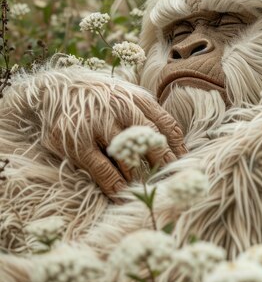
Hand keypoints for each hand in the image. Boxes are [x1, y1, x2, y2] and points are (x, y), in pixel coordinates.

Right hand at [42, 82, 185, 199]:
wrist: (56, 88)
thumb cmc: (100, 97)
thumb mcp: (127, 96)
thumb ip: (149, 114)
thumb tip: (176, 145)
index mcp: (137, 99)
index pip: (167, 125)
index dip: (178, 149)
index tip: (185, 166)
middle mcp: (121, 108)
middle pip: (151, 141)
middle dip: (163, 164)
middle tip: (170, 182)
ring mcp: (99, 124)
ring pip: (129, 157)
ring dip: (139, 177)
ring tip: (147, 190)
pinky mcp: (79, 142)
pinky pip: (103, 169)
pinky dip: (114, 184)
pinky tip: (121, 193)